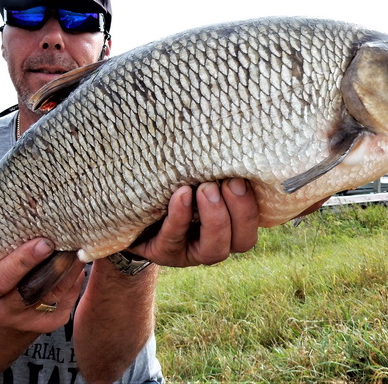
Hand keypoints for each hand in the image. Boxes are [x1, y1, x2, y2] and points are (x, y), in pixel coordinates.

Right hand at [0, 238, 84, 333]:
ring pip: (51, 296)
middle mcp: (1, 308)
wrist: (1, 304)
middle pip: (27, 292)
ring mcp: (22, 320)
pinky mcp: (41, 326)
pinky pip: (62, 309)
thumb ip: (9, 245)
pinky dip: (72, 288)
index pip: (2, 278)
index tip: (44, 242)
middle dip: (51, 269)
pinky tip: (77, 272)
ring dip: (69, 273)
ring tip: (80, 251)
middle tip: (69, 248)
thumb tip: (34, 210)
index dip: (23, 260)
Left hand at [131, 178, 258, 266]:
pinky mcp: (164, 253)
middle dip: (239, 211)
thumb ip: (215, 166)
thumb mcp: (195, 173)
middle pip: (243, 241)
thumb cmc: (173, 181)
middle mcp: (218, 244)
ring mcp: (191, 253)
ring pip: (214, 250)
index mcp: (233, 224)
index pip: (256, 223)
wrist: (131, 204)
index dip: (253, 204)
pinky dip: (179, 217)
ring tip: (204, 189)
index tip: (242, 176)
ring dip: (214, 218)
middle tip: (227, 183)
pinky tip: (180, 195)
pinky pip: (174, 240)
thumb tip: (233, 135)